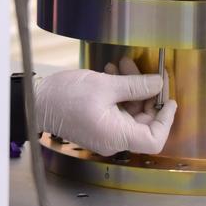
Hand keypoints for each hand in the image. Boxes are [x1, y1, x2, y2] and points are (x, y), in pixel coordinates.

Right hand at [35, 63, 176, 156]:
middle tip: (146, 71)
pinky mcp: (99, 123)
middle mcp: (113, 139)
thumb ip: (136, 86)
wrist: (37, 101)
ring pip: (131, 112)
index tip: (169, 99)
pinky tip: (113, 73)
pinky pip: (118, 110)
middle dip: (147, 94)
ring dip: (132, 88)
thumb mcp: (105, 86)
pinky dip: (120, 92)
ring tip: (123, 65)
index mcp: (116, 136)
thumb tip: (159, 84)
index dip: (166, 120)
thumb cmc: (65, 97)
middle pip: (144, 122)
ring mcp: (106, 132)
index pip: (154, 140)